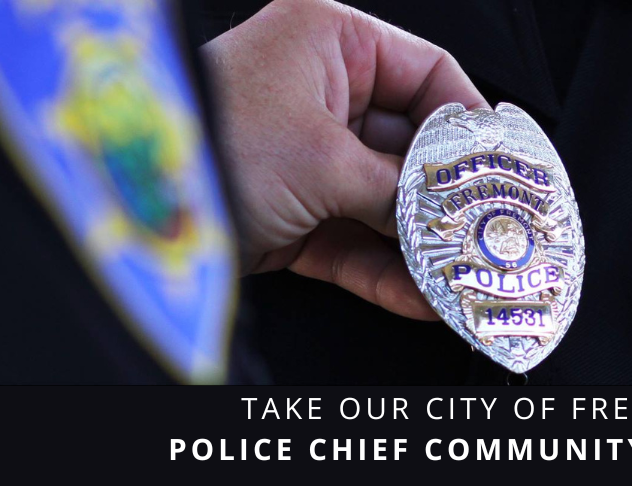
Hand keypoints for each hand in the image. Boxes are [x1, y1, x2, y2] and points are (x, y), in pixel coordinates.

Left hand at [201, 0, 486, 319]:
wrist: (128, 208)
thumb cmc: (210, 143)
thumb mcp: (323, 160)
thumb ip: (399, 189)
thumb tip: (456, 213)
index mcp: (329, 43)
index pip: (426, 73)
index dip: (469, 123)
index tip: (503, 166)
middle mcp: (320, 93)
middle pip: (410, 145)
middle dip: (446, 195)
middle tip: (489, 229)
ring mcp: (307, 156)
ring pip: (384, 201)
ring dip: (421, 241)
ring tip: (464, 272)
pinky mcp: (292, 212)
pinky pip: (352, 239)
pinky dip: (384, 269)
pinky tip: (422, 295)